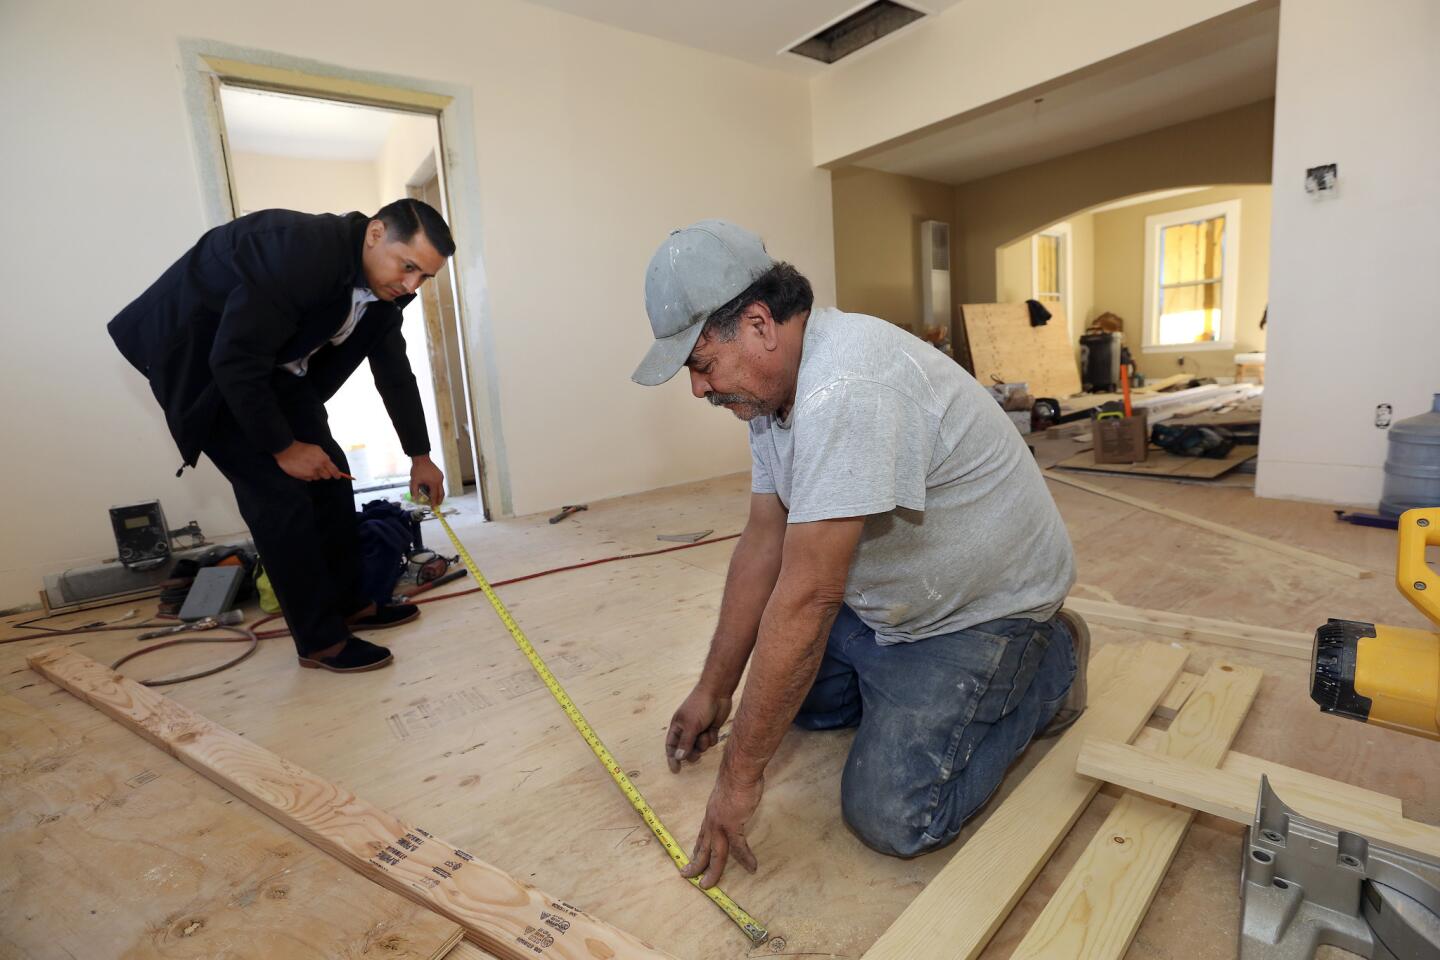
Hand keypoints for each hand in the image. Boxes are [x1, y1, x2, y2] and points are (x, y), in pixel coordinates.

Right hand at [274, 441, 344, 480]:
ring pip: (317, 478)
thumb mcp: (317, 449)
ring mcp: (310, 473)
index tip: (338, 476)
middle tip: (322, 469)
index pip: (334, 470)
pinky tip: (304, 469)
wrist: (287, 450)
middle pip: (327, 476)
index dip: (337, 474)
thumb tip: (329, 465)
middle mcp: (318, 468)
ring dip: (316, 474)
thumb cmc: (302, 448)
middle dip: (326, 473)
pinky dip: (309, 475)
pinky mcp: (302, 477)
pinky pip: (309, 479)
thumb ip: (324, 457)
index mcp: (323, 460)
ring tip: (310, 466)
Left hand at [411, 455, 444, 505]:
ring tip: (435, 498)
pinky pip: (440, 483)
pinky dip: (437, 488)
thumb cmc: (417, 470)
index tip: (434, 508)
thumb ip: (414, 491)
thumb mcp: (414, 481)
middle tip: (437, 505)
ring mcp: (440, 477)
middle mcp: (439, 481)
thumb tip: (415, 499)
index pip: (435, 496)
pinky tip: (433, 489)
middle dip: (439, 500)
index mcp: (433, 483)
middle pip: (441, 493)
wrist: (421, 458)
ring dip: (438, 494)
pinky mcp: (440, 474)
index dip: (434, 503)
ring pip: (441, 488)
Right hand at [665, 683, 731, 772]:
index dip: (672, 758)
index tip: (676, 770)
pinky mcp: (710, 728)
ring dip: (704, 743)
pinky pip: (710, 741)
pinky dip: (712, 737)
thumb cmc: (700, 706)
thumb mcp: (691, 726)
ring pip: (701, 746)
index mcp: (677, 727)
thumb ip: (685, 743)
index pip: (671, 746)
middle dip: (692, 753)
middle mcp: (687, 729)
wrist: (717, 693)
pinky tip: (713, 727)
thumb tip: (678, 757)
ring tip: (706, 732)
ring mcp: (700, 730)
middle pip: (687, 750)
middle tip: (697, 756)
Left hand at [681, 765, 762, 887]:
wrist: (739, 771)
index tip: (692, 858)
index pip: (702, 836)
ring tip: (708, 885)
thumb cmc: (737, 778)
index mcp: (711, 814)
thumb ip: (730, 804)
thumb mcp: (728, 794)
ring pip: (715, 854)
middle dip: (695, 865)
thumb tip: (737, 805)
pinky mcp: (733, 825)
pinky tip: (752, 867)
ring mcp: (721, 825)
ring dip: (712, 871)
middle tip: (688, 877)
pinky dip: (746, 858)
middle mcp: (712, 821)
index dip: (697, 849)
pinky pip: (739, 847)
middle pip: (703, 848)